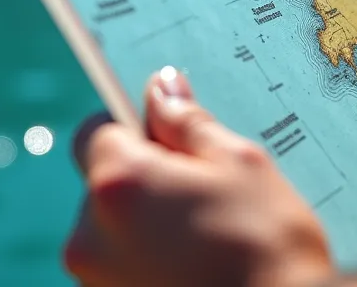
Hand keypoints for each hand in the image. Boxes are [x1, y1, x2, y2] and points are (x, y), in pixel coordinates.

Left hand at [64, 67, 334, 286]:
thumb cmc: (266, 244)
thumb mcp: (240, 163)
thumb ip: (189, 122)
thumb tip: (161, 88)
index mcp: (118, 183)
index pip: (96, 130)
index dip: (135, 128)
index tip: (173, 141)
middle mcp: (90, 236)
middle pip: (105, 183)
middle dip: (147, 180)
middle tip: (206, 195)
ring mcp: (97, 280)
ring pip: (115, 229)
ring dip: (149, 224)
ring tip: (209, 238)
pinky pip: (123, 268)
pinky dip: (152, 261)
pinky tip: (199, 268)